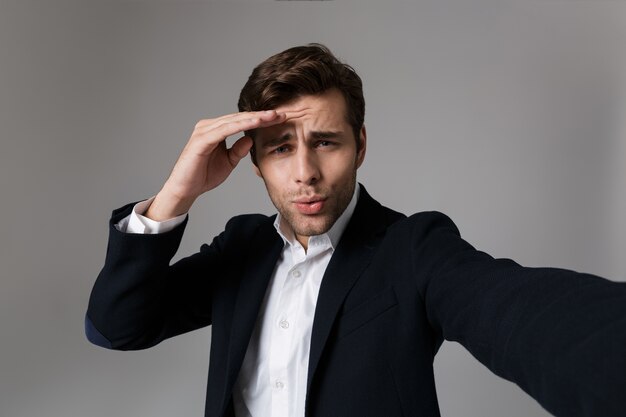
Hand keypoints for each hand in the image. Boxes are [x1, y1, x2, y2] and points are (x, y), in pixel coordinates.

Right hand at [146, 110, 284, 220]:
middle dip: (262, 116)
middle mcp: (209, 126)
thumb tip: (251, 138)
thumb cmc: (203, 175)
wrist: (185, 189)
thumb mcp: (228, 162)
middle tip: (282, 113)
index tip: (280, 119)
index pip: (242, 121)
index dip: (261, 120)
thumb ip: (238, 150)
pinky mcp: (202, 139)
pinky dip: (241, 125)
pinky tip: (256, 123)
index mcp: (216, 130)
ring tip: (273, 116)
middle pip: (240, 117)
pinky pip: (225, 129)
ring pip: (234, 120)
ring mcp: (204, 130)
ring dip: (255, 118)